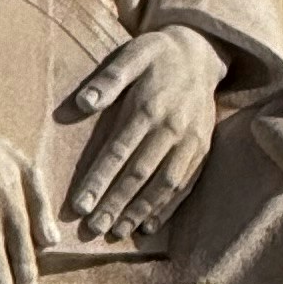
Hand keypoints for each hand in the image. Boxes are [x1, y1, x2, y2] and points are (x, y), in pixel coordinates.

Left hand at [61, 23, 224, 238]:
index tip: (79, 206)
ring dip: (141, 210)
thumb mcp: (131, 55)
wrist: (201, 52)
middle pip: (140, 175)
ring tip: (119, 231)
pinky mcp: (203, 149)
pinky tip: (150, 224)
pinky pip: (186, 183)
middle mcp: (173, 129)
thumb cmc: (157, 55)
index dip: (98, 181)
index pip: (119, 152)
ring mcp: (191, 142)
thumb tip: (81, 104)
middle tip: (93, 229)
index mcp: (150, 108)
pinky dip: (169, 206)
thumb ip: (108, 80)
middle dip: (115, 204)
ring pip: (165, 184)